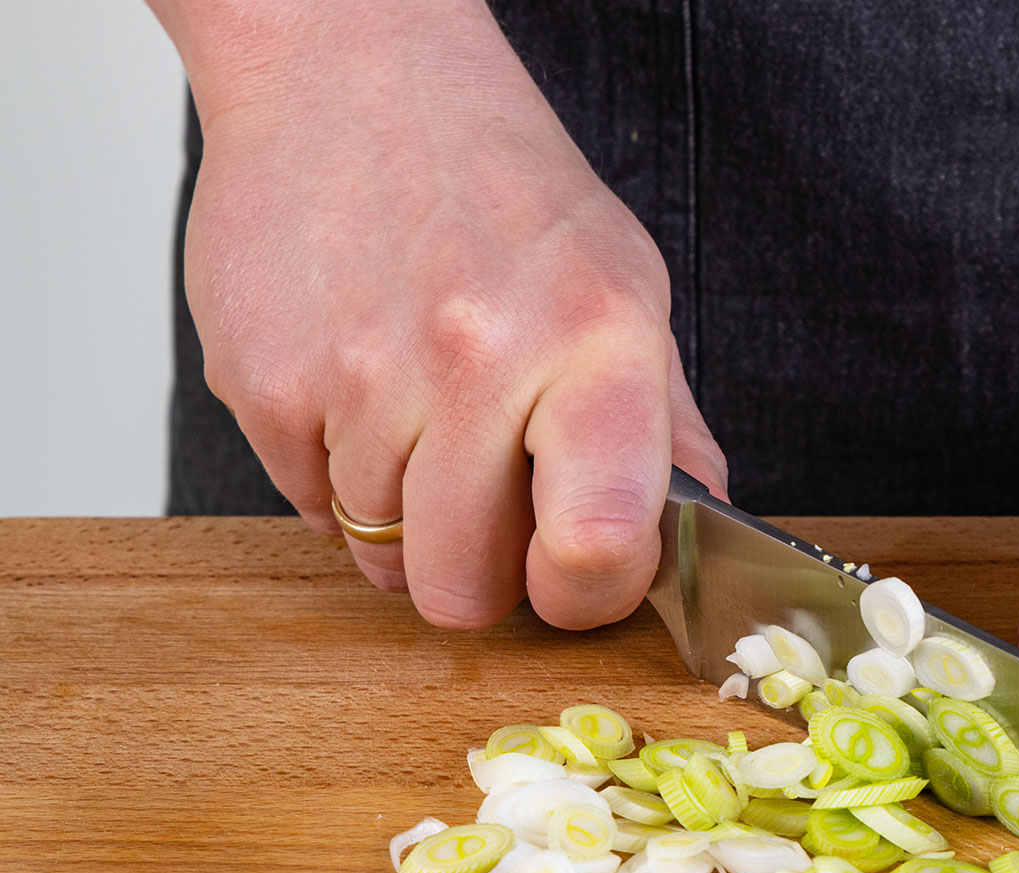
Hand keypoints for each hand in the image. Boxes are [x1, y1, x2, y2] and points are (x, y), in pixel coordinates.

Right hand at [175, 2, 725, 628]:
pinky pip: (307, 509)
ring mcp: (359, 375)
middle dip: (480, 571)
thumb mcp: (625, 288)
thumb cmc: (503, 188)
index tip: (578, 574)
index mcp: (594, 341)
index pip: (599, 544)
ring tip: (425, 412)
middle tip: (490, 499)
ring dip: (406, 516)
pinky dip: (339, 474)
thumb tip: (700, 534)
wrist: (353, 76)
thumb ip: (669, 427)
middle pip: (462, 593)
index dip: (587, 594)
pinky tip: (363, 387)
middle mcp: (477, 359)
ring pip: (381, 559)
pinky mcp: (261, 380)